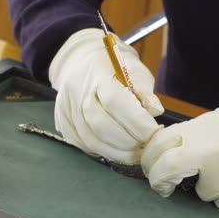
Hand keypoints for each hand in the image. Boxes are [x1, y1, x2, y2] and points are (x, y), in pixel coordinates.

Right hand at [49, 29, 163, 163]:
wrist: (84, 63)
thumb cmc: (115, 69)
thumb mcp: (135, 71)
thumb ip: (144, 91)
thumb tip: (155, 111)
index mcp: (97, 74)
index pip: (115, 102)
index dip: (137, 123)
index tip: (155, 133)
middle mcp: (77, 91)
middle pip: (101, 125)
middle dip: (128, 142)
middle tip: (147, 147)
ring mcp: (67, 108)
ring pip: (91, 140)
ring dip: (117, 152)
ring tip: (136, 153)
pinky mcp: (63, 122)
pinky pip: (83, 145)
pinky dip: (104, 152)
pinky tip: (119, 151)